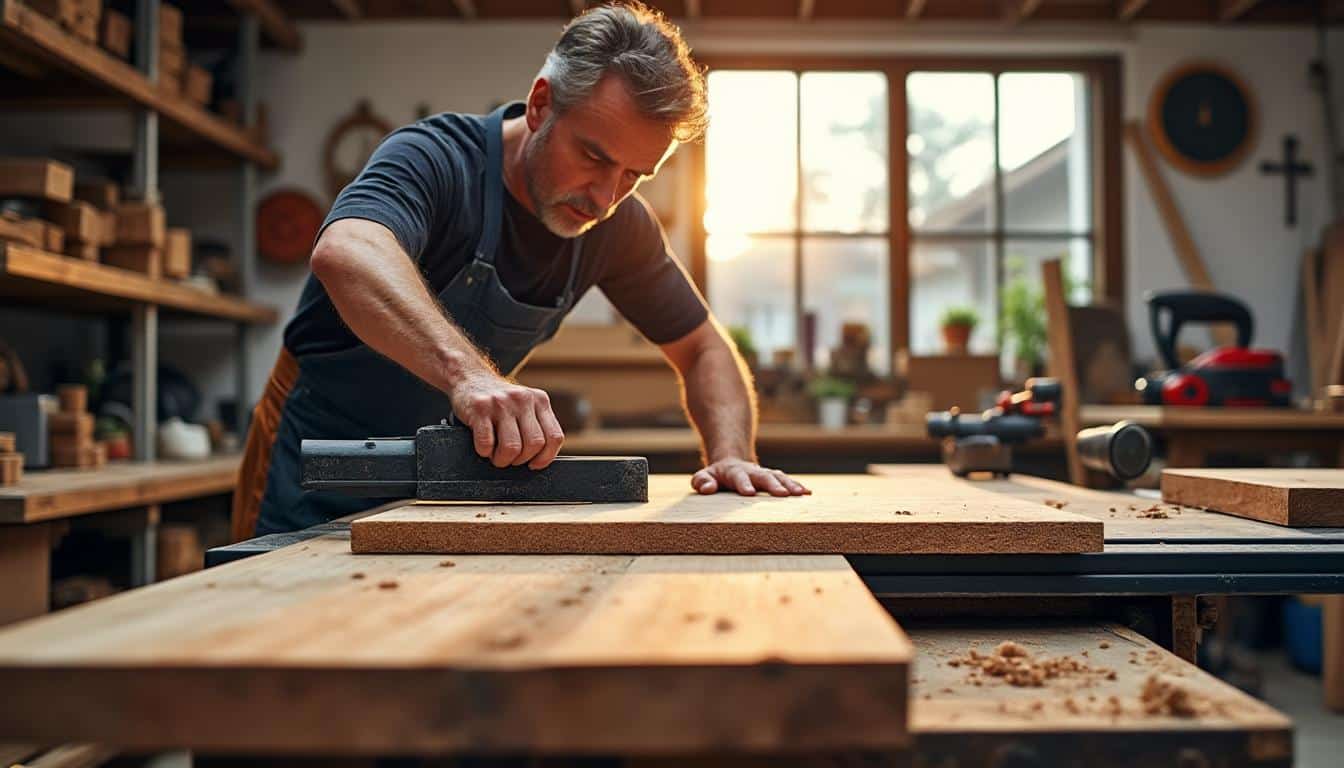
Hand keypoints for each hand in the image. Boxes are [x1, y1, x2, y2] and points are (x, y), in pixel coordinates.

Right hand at [450, 368, 563, 469]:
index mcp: (540, 400)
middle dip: (521, 460)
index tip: (534, 464)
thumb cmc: (499, 401)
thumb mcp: (525, 406)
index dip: (546, 457)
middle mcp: (523, 399)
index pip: (554, 437)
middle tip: (510, 458)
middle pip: (534, 444)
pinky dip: (484, 451)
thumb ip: (537, 425)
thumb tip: (541, 458)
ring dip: (502, 460)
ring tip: (496, 455)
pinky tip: (483, 446)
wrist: (470, 377)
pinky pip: (486, 443)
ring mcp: (501, 402)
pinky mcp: (480, 407)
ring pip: (512, 447)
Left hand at [691, 459, 810, 496]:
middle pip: (764, 477)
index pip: (739, 478)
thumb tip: (707, 488)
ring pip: (779, 477)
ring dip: (790, 485)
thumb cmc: (716, 476)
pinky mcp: (774, 478)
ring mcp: (764, 474)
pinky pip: (787, 481)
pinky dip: (797, 486)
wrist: (732, 462)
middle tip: (782, 494)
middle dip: (773, 485)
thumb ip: (702, 481)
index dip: (744, 484)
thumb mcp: (704, 476)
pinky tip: (808, 493)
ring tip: (802, 493)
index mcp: (734, 472)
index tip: (749, 493)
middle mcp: (752, 472)